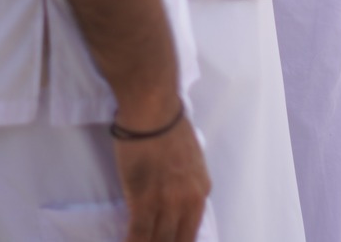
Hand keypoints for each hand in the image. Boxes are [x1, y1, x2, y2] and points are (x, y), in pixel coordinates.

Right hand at [113, 115, 209, 241]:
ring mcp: (168, 202)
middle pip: (178, 240)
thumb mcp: (190, 159)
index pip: (192, 232)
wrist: (153, 111)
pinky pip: (139, 234)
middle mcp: (189, 200)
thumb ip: (185, 183)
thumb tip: (174, 199)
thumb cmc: (167, 126)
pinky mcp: (146, 199)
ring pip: (159, 240)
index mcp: (201, 190)